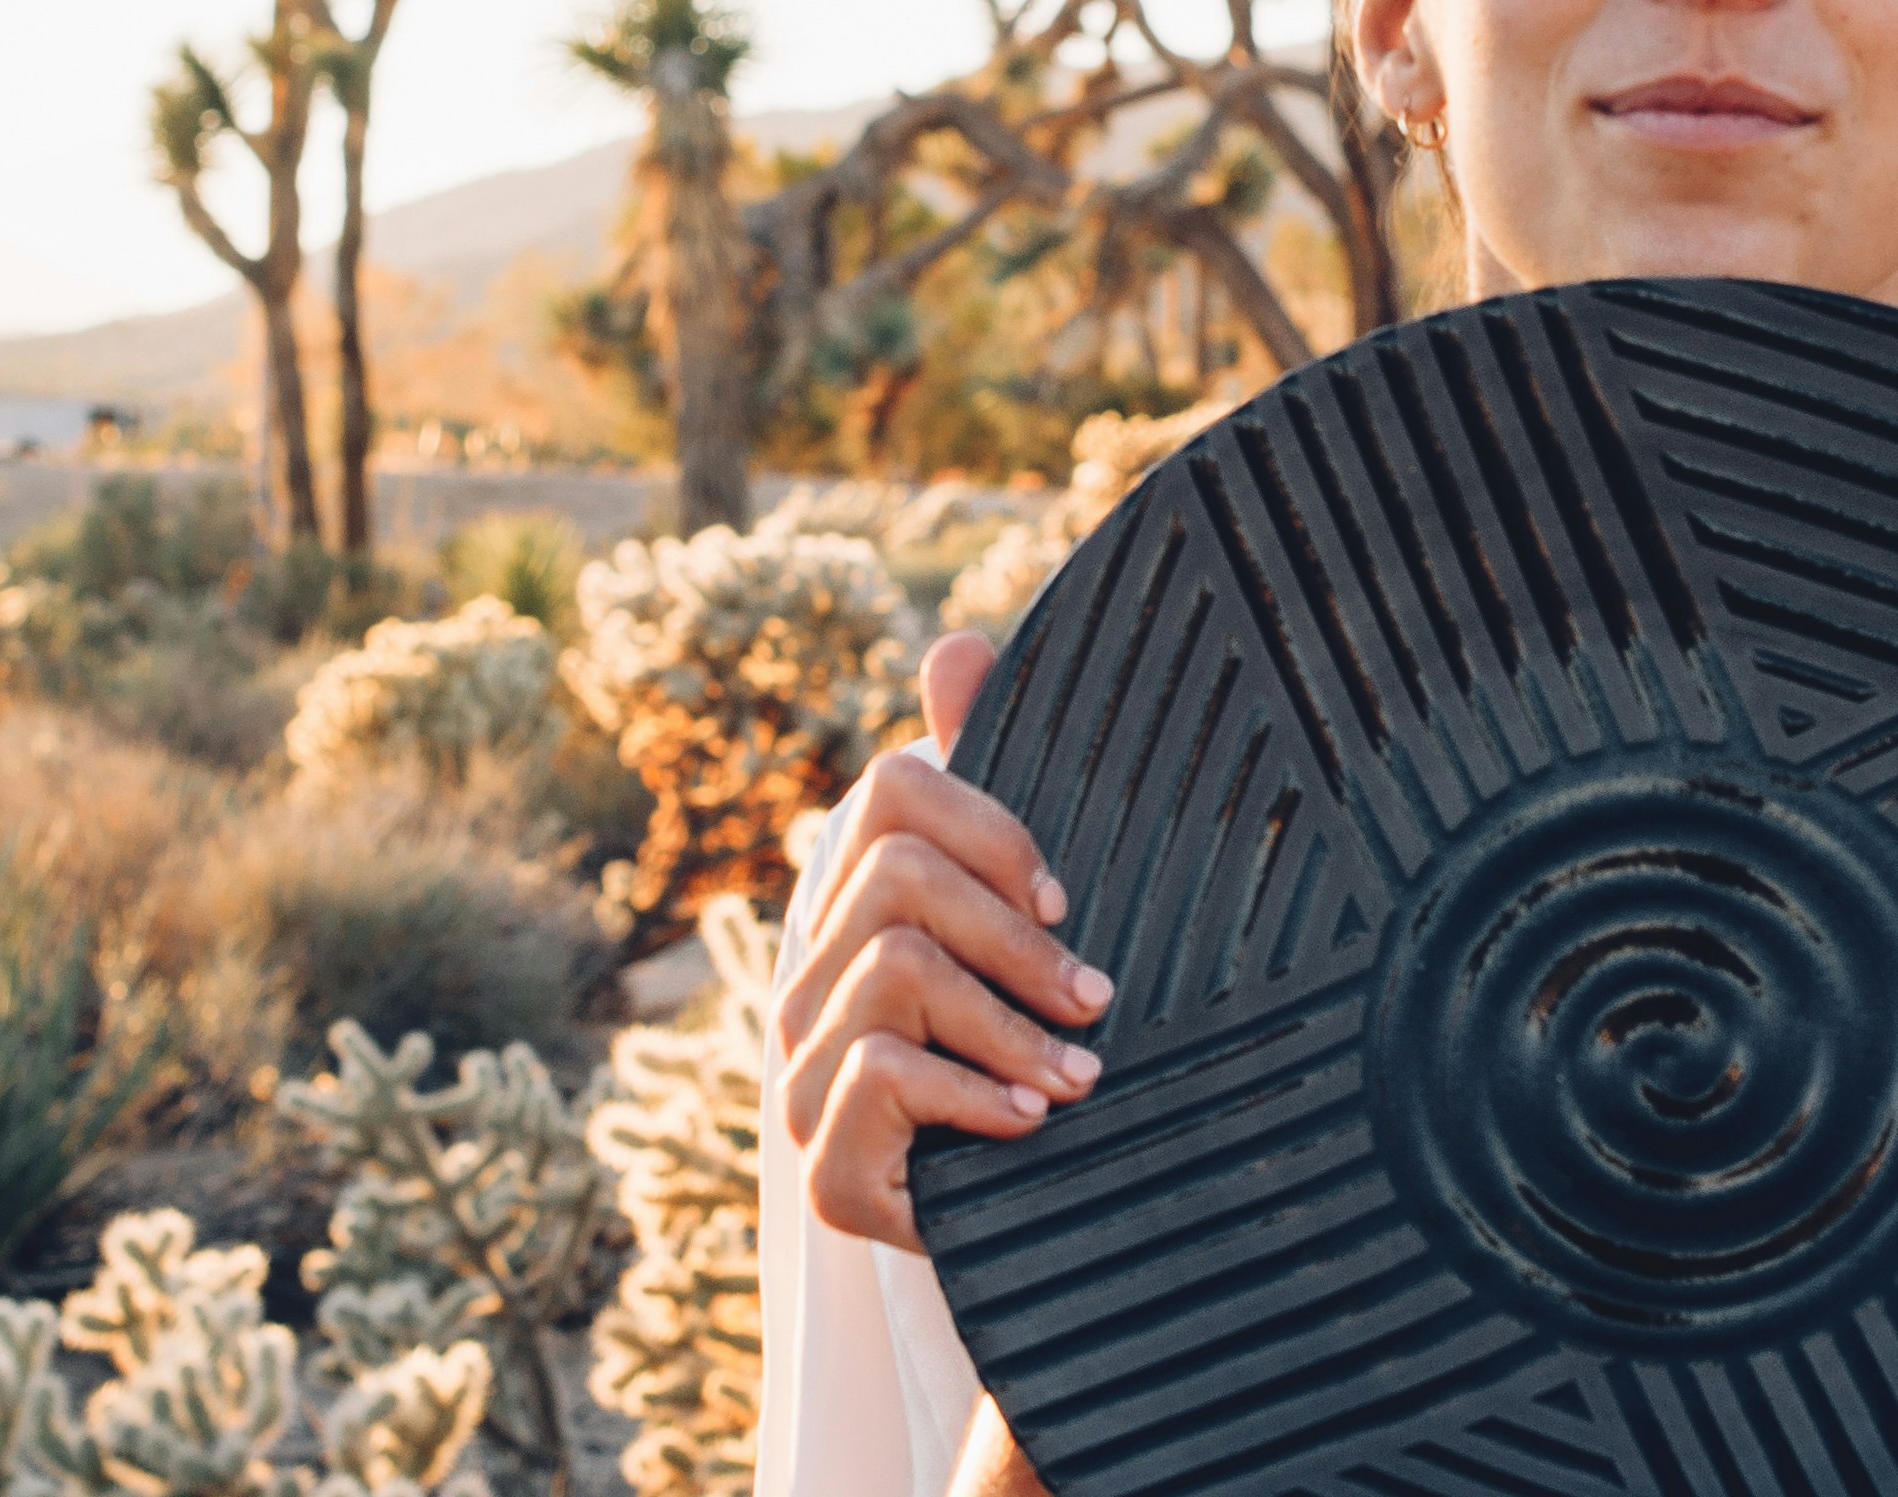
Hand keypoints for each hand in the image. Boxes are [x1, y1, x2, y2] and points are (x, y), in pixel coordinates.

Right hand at [778, 630, 1114, 1252]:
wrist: (1042, 1256)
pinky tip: (1024, 1125)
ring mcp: (802, 1078)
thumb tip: (960, 642)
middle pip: (898, 875)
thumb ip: (1002, 810)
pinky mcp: (821, 1169)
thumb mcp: (1035, 940)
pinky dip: (973, 1093)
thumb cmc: (1040, 1074)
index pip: (889, 796)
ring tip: (1076, 1076)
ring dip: (1009, 1023)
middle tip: (1095, 997)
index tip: (1061, 899)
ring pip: (896, 968)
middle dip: (1014, 937)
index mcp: (860, 917)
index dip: (988, 825)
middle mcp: (811, 986)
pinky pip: (881, 1070)